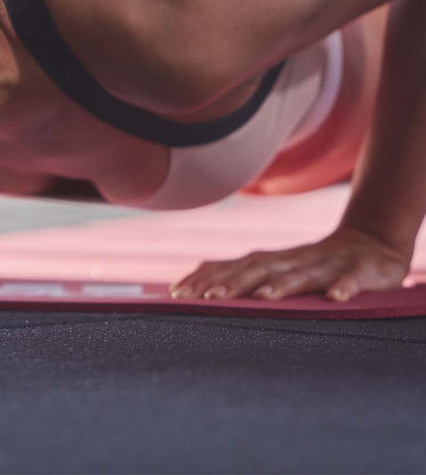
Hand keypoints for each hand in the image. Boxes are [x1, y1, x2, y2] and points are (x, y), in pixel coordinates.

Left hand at [169, 225, 411, 301]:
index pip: (230, 268)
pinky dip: (342, 287)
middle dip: (231, 283)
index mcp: (269, 262)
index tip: (176, 293)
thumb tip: (199, 284)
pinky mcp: (358, 271)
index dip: (204, 280)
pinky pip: (350, 280)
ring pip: (299, 275)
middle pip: (256, 270)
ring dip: (280, 285)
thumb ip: (242, 275)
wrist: (369, 245)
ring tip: (260, 297)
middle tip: (206, 298)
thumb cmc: (314, 264)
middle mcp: (290, 261)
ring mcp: (324, 265)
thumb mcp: (275, 269)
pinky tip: (334, 297)